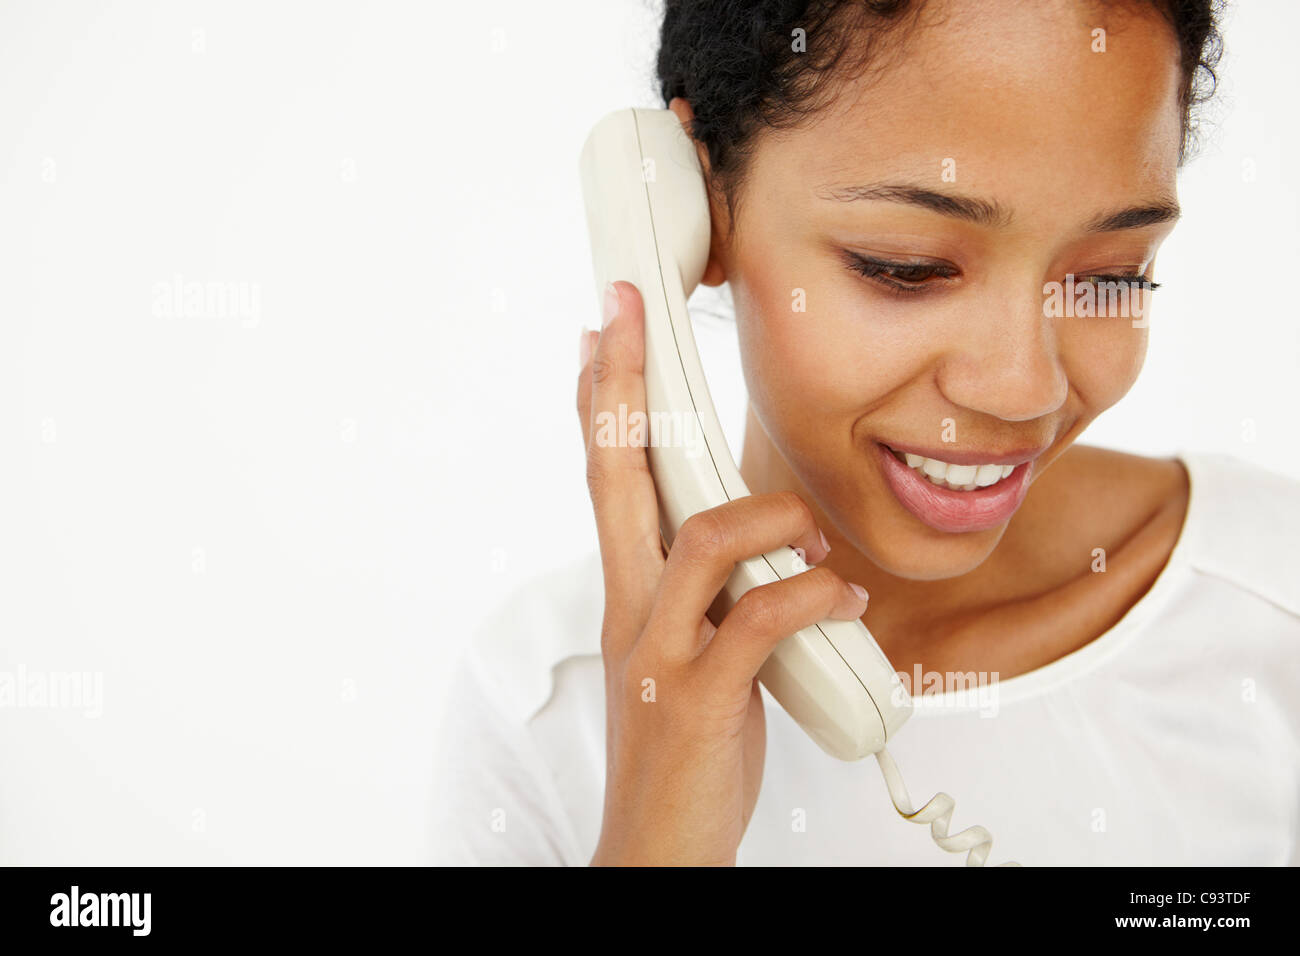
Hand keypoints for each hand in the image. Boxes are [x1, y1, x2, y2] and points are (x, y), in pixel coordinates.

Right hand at [575, 280, 869, 865]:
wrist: (658, 845)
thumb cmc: (684, 745)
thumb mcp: (688, 651)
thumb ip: (711, 589)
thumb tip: (758, 534)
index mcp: (628, 593)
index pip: (607, 476)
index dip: (604, 398)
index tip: (604, 328)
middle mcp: (631, 610)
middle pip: (617, 479)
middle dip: (623, 389)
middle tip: (626, 312)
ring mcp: (659, 653)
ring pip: (697, 544)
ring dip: (767, 518)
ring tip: (810, 528)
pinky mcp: (697, 700)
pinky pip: (758, 623)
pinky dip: (810, 597)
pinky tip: (842, 598)